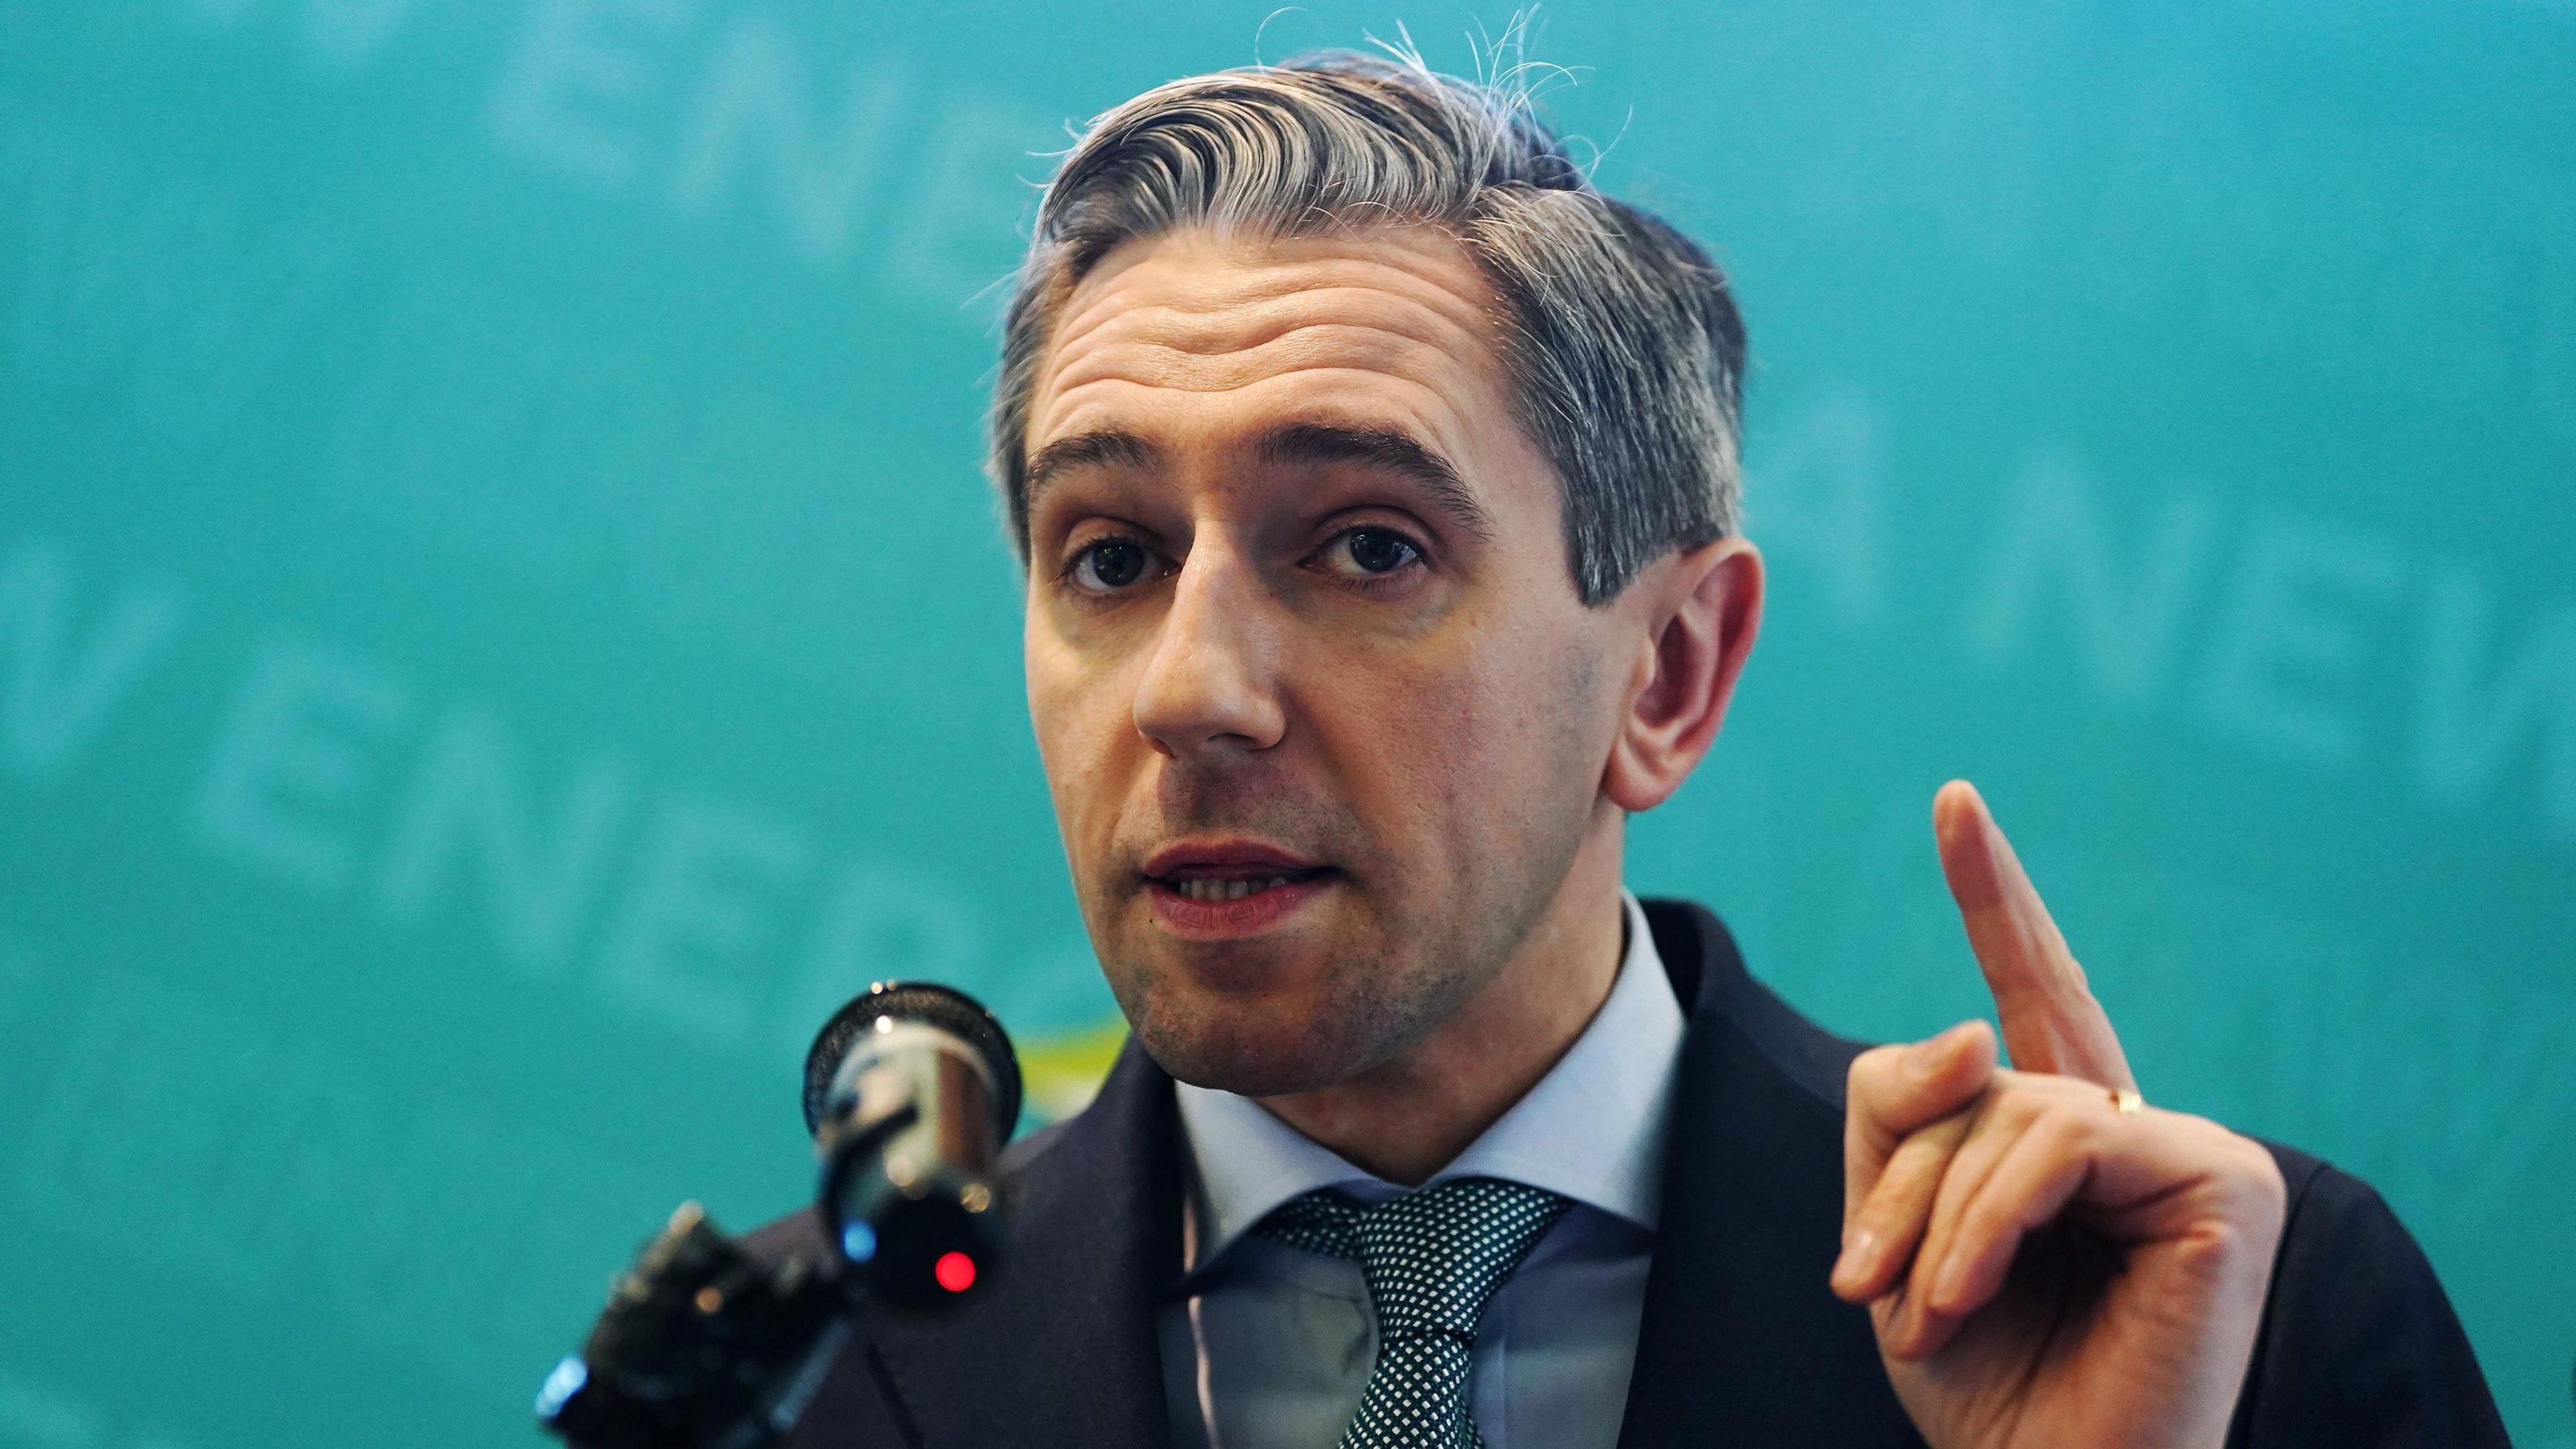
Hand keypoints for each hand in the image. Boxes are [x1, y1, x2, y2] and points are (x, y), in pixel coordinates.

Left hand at [1832, 781, 2287, 1448]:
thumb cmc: (1981, 1380)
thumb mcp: (1893, 1230)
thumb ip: (1902, 1113)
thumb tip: (1969, 1025)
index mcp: (2069, 1138)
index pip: (2033, 994)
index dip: (1995, 896)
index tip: (1954, 801)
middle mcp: (2137, 1128)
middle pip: (1978, 1075)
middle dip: (1900, 1180)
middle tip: (1860, 1284)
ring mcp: (2192, 1150)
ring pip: (2013, 1106)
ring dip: (1938, 1215)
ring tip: (1925, 1311)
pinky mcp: (2226, 1181)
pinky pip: (2065, 1139)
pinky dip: (1992, 1217)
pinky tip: (1968, 1292)